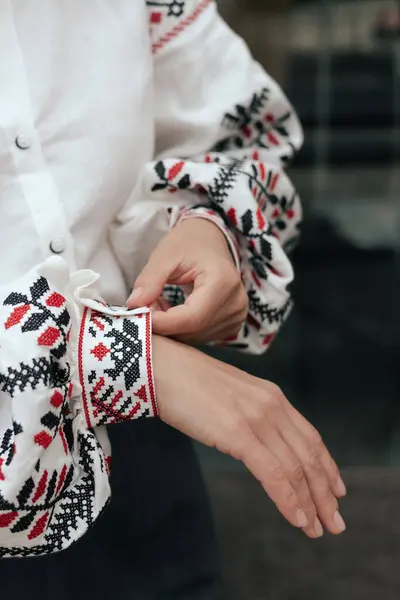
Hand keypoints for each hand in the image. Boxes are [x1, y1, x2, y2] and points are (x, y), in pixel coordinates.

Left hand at [127, 218, 247, 343]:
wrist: (209, 241)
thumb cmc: (189, 243)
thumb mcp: (165, 254)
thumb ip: (150, 280)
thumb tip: (134, 305)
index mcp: (223, 282)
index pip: (191, 317)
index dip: (162, 322)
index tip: (136, 316)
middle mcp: (236, 303)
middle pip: (192, 330)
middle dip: (163, 324)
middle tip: (143, 305)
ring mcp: (237, 316)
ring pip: (194, 337)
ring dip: (170, 327)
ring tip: (159, 302)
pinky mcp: (232, 324)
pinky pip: (200, 336)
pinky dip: (181, 329)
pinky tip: (173, 310)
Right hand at [152, 335, 346, 538]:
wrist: (162, 367)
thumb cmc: (187, 383)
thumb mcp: (230, 397)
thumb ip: (250, 416)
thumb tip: (256, 442)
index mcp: (272, 396)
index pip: (310, 437)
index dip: (326, 467)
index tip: (336, 490)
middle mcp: (272, 406)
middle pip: (309, 455)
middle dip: (324, 492)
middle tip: (334, 522)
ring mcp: (257, 418)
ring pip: (295, 468)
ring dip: (310, 503)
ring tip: (316, 528)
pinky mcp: (239, 432)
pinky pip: (272, 472)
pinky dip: (288, 498)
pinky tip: (297, 518)